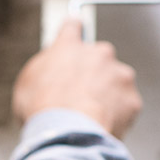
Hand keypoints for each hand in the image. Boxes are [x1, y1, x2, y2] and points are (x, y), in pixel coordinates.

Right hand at [12, 19, 142, 137]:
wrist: (67, 133)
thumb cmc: (42, 109)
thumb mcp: (27, 82)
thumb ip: (43, 68)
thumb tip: (50, 69)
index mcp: (69, 46)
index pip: (73, 27)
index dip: (73, 33)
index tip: (75, 36)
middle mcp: (99, 54)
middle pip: (99, 57)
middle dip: (93, 73)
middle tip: (79, 95)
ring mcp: (120, 75)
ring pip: (116, 81)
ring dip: (107, 94)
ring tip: (90, 115)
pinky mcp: (132, 99)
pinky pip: (126, 106)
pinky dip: (117, 115)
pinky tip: (101, 125)